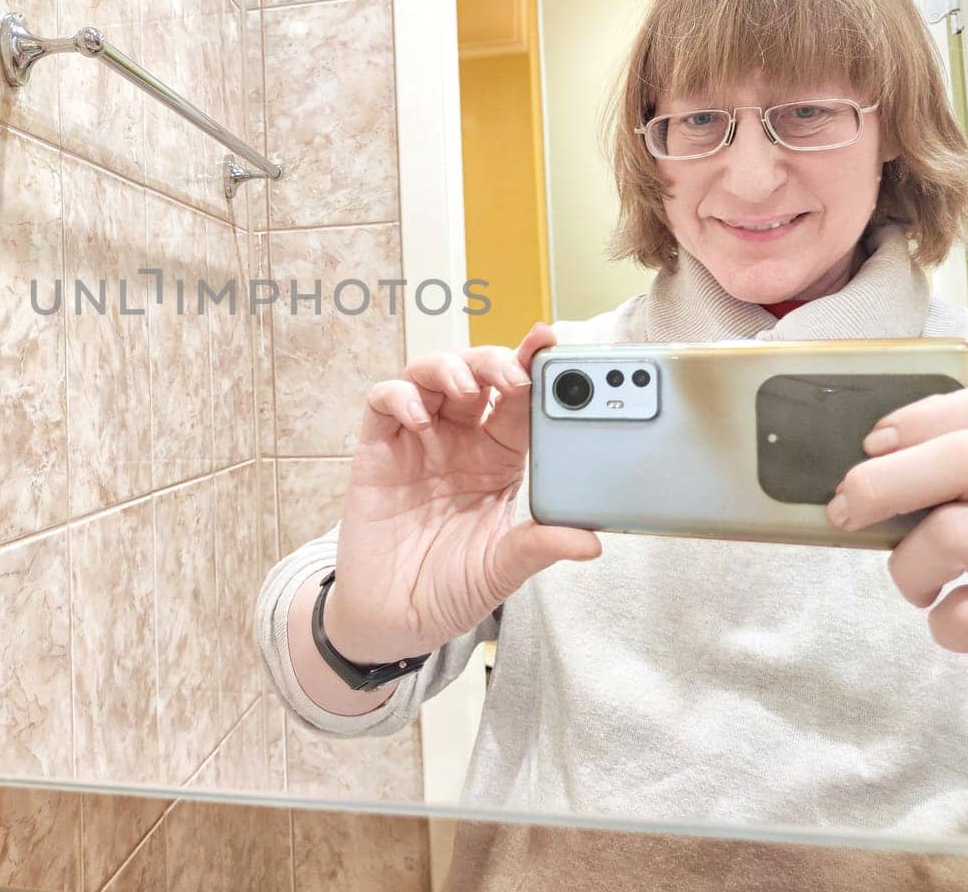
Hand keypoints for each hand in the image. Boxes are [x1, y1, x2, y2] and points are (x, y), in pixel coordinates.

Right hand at [322, 323, 601, 664]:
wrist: (392, 620)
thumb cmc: (449, 589)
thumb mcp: (501, 571)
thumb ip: (539, 547)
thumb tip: (590, 541)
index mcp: (499, 460)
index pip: (522, 402)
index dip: (537, 370)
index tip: (553, 348)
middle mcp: (459, 441)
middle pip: (478, 374)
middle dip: (496, 361)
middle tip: (515, 373)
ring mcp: (416, 441)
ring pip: (430, 375)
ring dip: (450, 367)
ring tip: (468, 388)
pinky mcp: (377, 450)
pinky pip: (383, 402)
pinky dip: (401, 397)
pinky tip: (420, 418)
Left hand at [827, 383, 967, 660]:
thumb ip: (964, 478)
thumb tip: (869, 465)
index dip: (930, 418)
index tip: (874, 443)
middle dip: (884, 482)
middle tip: (846, 511)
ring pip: (958, 534)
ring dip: (909, 566)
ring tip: (917, 585)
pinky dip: (945, 623)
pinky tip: (953, 624)